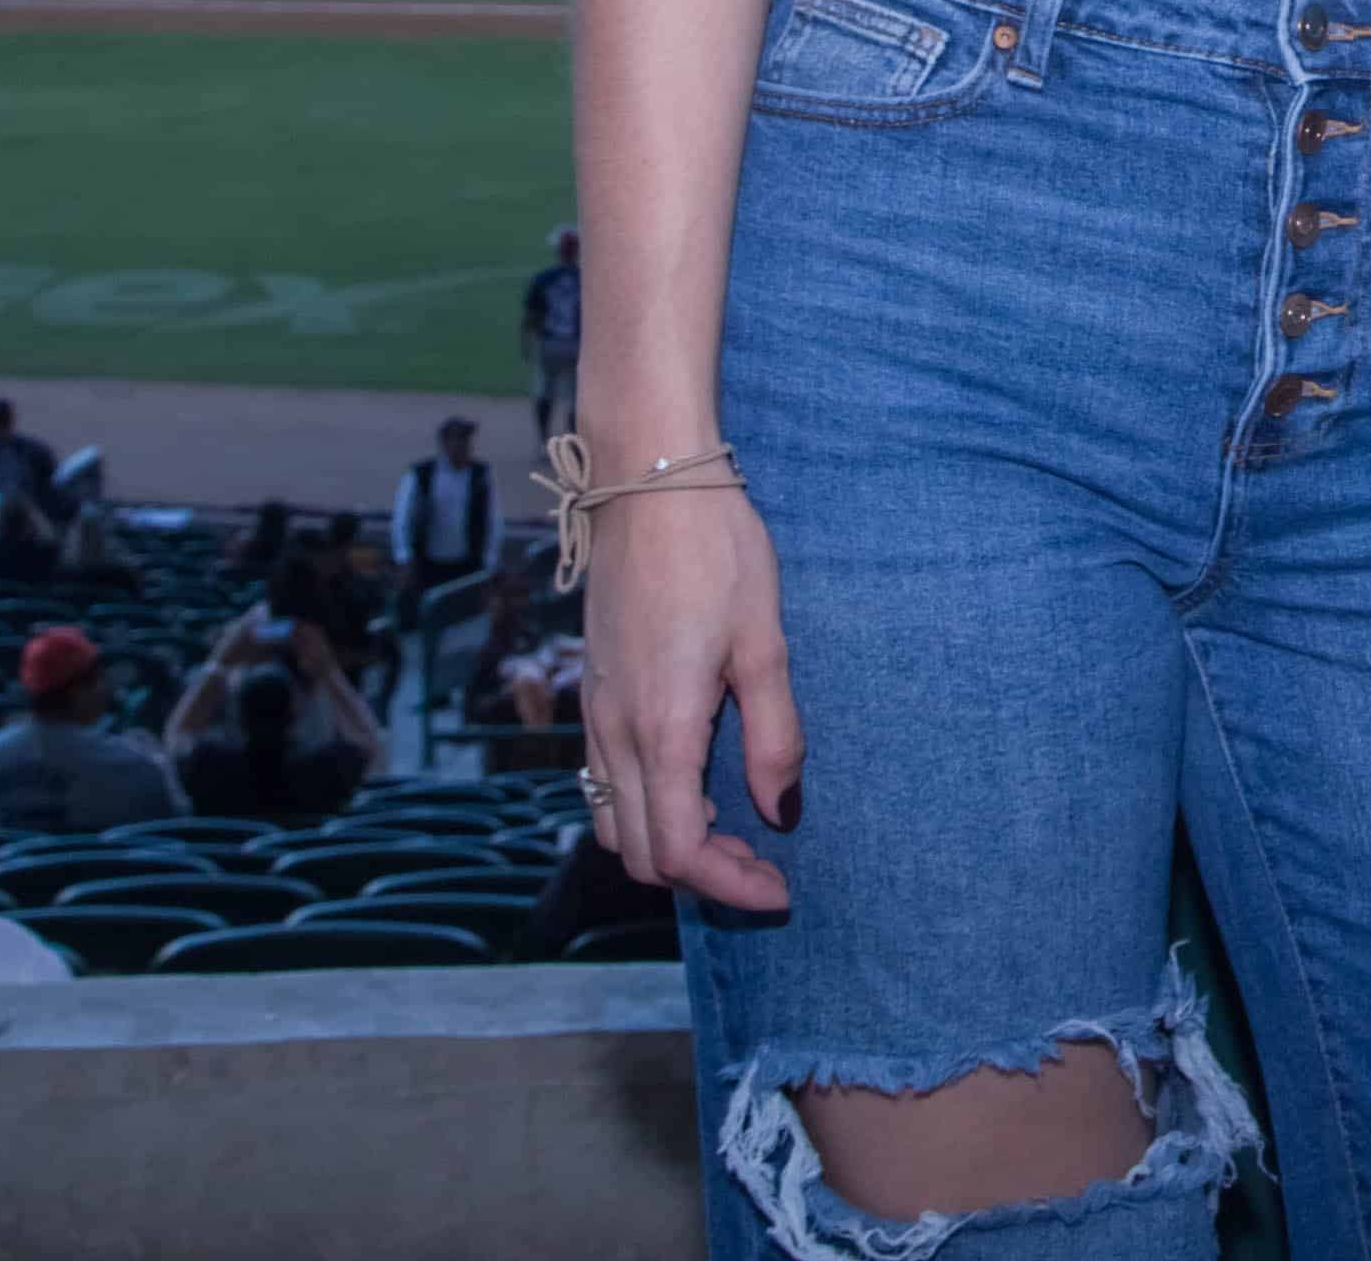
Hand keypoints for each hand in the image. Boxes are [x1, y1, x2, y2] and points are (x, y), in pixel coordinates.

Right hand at [575, 488, 797, 916]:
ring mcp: (594, 714)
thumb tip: (779, 809)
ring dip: (666, 847)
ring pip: (612, 822)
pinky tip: (692, 786)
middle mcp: (616, 732)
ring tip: (730, 832)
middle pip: (639, 853)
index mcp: (663, 728)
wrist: (646, 482)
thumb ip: (774, 735)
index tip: (779, 888)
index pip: (679, 851)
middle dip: (702, 877)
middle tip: (764, 866)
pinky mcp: (591, 694)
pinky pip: (602, 783)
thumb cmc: (716, 552)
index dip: (729, 886)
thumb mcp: (766, 642)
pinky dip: (643, 810)